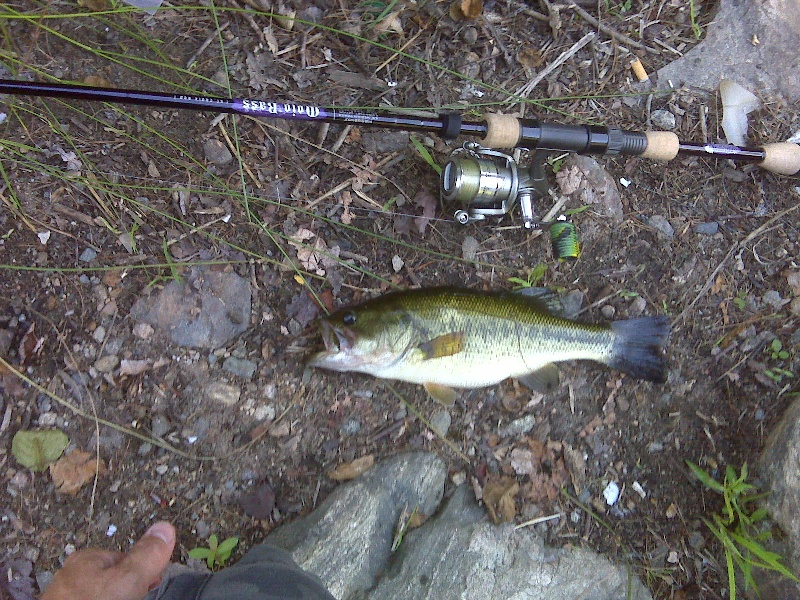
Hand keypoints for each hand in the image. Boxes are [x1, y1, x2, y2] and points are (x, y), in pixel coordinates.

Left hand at [42, 521, 175, 599]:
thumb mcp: (127, 579)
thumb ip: (146, 556)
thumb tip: (164, 528)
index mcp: (88, 558)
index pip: (127, 556)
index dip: (145, 571)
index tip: (154, 582)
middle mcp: (72, 574)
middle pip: (113, 577)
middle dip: (129, 588)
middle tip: (138, 596)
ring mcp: (66, 596)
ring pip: (101, 593)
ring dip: (115, 596)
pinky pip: (90, 598)